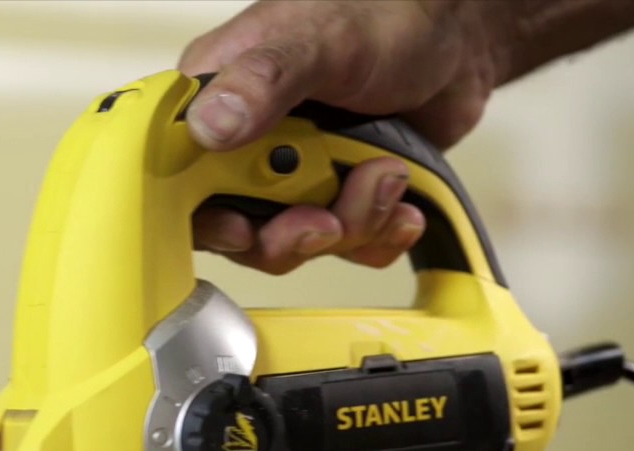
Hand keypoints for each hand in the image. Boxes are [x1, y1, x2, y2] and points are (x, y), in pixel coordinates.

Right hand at [181, 0, 514, 274]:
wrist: (456, 32)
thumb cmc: (382, 13)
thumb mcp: (319, 40)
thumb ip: (264, 79)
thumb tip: (209, 126)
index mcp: (218, 98)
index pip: (177, 176)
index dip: (203, 217)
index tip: (240, 228)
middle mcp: (247, 145)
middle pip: (236, 227)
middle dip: (288, 234)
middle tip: (326, 217)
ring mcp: (294, 174)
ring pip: (296, 242)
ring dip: (349, 225)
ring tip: (384, 177)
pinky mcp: (338, 193)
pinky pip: (346, 244)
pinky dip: (378, 233)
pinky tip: (400, 202)